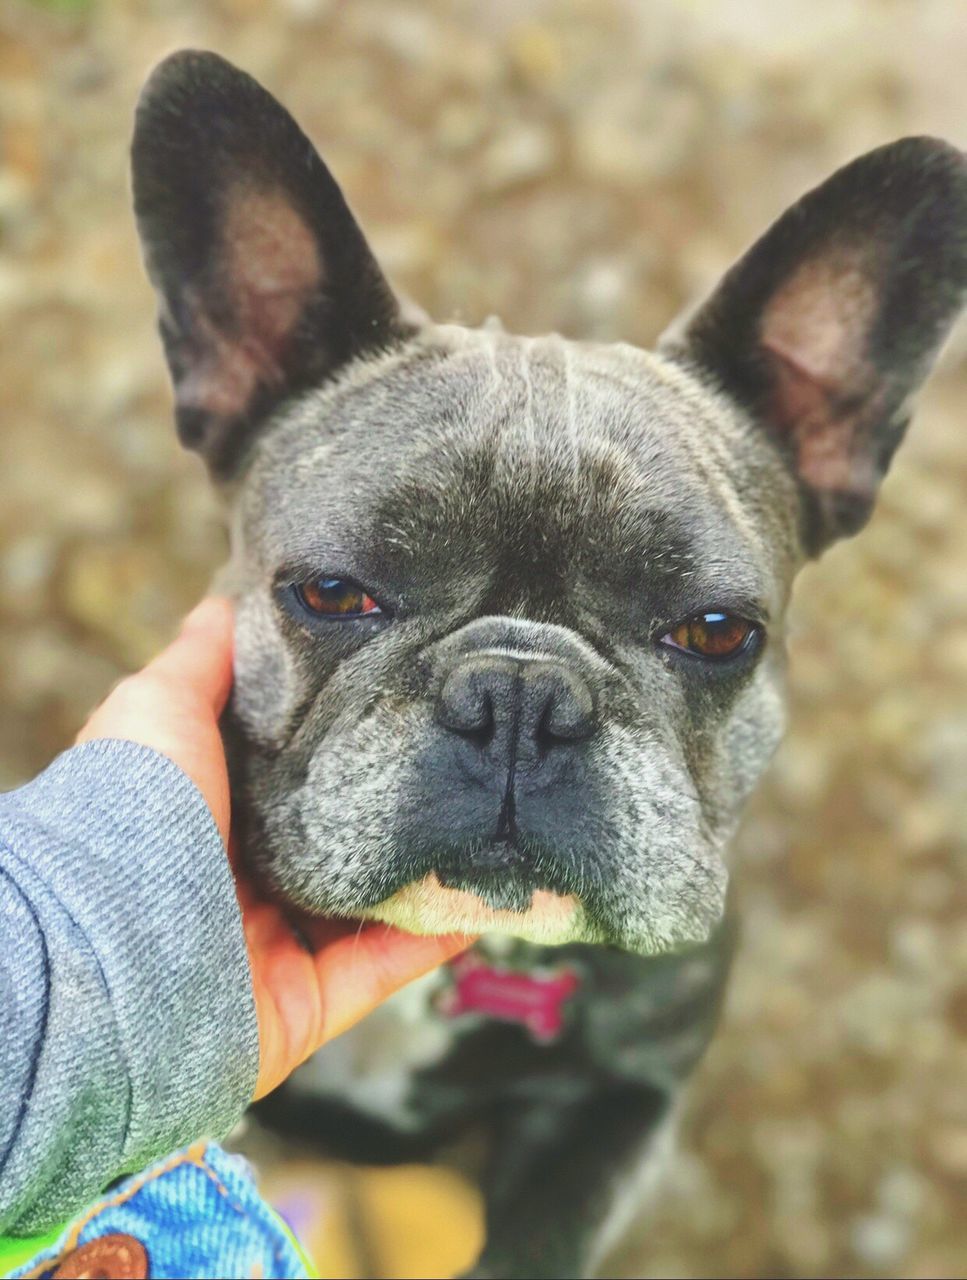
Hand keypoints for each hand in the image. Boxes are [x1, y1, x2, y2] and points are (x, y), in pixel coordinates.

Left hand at [77, 597, 471, 1099]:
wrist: (109, 949)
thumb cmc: (129, 814)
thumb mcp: (158, 710)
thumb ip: (202, 662)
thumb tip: (231, 600)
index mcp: (208, 816)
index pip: (288, 778)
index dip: (339, 745)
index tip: (399, 705)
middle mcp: (239, 884)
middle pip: (332, 843)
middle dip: (389, 812)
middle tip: (459, 767)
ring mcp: (272, 948)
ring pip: (366, 910)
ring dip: (423, 878)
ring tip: (487, 832)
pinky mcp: (303, 1005)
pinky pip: (382, 971)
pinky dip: (430, 940)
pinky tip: (479, 900)